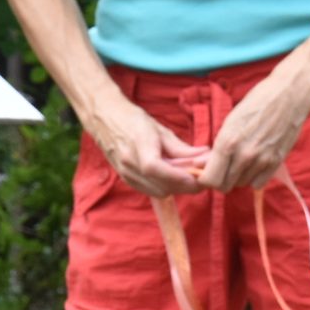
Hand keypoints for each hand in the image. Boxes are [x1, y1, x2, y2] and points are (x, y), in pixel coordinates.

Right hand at [86, 98, 207, 196]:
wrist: (104, 118)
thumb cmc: (133, 120)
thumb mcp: (160, 130)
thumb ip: (181, 148)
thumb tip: (205, 158)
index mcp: (138, 144)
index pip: (156, 168)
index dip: (178, 176)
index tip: (196, 178)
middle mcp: (128, 161)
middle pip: (161, 185)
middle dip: (184, 186)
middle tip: (201, 179)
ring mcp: (125, 172)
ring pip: (157, 192)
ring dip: (176, 188)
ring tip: (188, 177)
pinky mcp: (125, 179)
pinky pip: (149, 191)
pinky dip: (164, 188)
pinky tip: (172, 179)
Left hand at [195, 67, 309, 191]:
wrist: (288, 96)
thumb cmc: (256, 103)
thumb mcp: (230, 120)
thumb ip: (219, 145)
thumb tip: (204, 164)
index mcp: (227, 142)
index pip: (210, 179)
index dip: (206, 179)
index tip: (207, 172)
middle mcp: (243, 155)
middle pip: (224, 186)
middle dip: (220, 179)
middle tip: (223, 168)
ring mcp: (261, 161)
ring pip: (241, 184)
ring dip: (238, 177)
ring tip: (241, 160)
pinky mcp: (275, 164)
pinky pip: (258, 184)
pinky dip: (254, 178)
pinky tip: (254, 164)